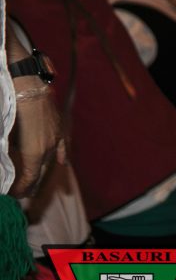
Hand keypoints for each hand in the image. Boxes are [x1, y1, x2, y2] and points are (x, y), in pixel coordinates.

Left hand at [8, 83, 66, 198]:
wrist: (28, 84)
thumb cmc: (13, 109)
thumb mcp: (7, 134)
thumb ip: (9, 150)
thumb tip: (9, 161)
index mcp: (34, 152)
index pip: (29, 178)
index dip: (21, 189)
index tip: (14, 195)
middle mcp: (48, 148)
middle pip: (40, 172)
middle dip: (31, 184)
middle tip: (22, 193)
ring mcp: (55, 138)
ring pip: (49, 160)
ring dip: (41, 171)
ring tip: (35, 181)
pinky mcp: (58, 128)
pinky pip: (62, 147)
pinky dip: (62, 156)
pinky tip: (62, 163)